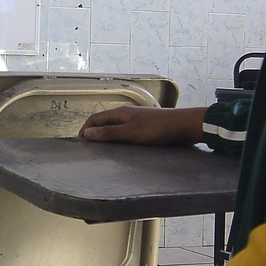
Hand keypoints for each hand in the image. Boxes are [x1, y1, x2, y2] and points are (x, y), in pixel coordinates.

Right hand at [79, 105, 206, 144]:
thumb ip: (109, 133)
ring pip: (116, 128)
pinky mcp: (146, 128)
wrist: (184, 126)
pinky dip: (120, 140)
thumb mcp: (130, 132)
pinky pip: (126, 133)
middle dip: (95, 134)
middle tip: (90, 150)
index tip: (81, 144)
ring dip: (107, 138)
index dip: (85, 130)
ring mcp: (137, 121)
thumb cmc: (158, 128)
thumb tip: (87, 134)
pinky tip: (123, 150)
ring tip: (104, 152)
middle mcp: (127, 115)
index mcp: (120, 113)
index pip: (95, 119)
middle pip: (104, 123)